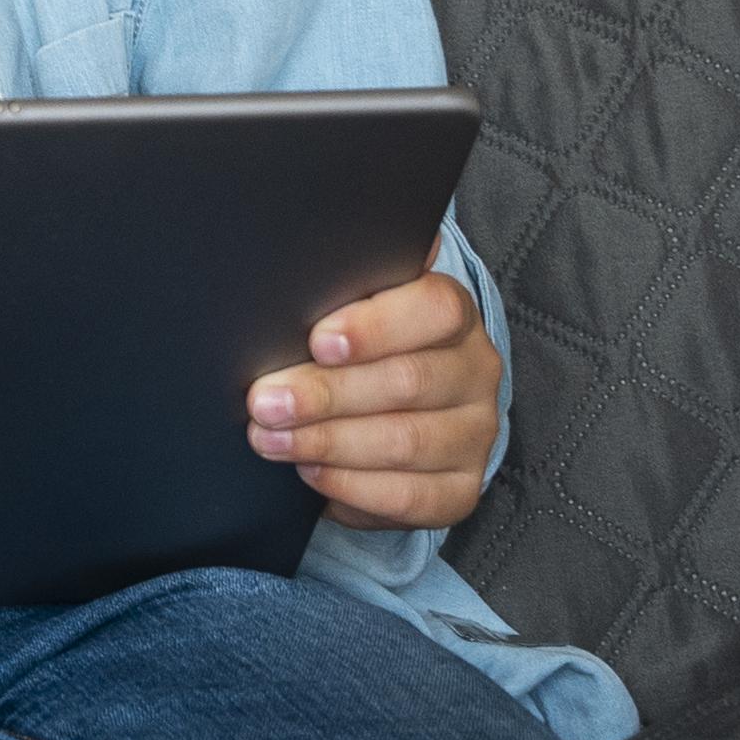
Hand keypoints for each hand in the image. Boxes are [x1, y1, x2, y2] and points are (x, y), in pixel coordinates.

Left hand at [248, 244, 500, 528]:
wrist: (393, 413)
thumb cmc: (358, 349)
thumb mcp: (352, 308)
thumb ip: (343, 281)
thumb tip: (311, 243)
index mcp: (452, 314)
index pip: (433, 309)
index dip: (375, 326)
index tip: (318, 342)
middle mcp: (475, 371)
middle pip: (408, 381)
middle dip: (326, 394)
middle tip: (263, 402)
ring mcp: (474, 434)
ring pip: (406, 441)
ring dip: (328, 442)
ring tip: (270, 439)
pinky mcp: (461, 489)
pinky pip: (410, 496)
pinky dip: (353, 486)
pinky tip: (310, 472)